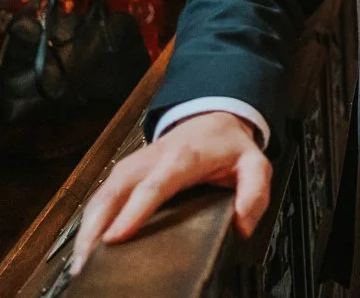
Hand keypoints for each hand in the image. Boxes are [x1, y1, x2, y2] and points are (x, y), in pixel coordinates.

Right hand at [73, 112, 270, 274]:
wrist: (211, 119)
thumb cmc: (228, 146)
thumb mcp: (254, 163)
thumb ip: (254, 192)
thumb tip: (242, 224)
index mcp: (183, 159)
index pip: (154, 187)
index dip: (133, 212)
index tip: (115, 237)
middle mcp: (150, 160)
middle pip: (115, 192)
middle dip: (96, 226)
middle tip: (86, 261)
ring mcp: (132, 166)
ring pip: (101, 196)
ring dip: (86, 228)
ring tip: (80, 262)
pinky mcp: (123, 173)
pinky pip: (100, 198)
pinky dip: (88, 221)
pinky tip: (85, 245)